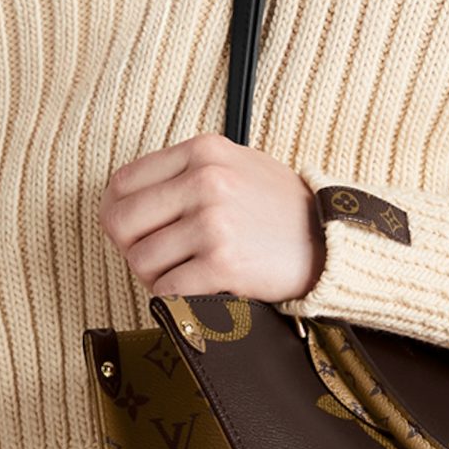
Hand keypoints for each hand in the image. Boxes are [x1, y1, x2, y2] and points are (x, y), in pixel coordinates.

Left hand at [98, 132, 324, 304]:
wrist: (331, 241)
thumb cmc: (279, 209)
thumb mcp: (235, 166)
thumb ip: (184, 174)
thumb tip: (123, 200)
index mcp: (202, 151)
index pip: (122, 183)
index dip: (118, 214)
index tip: (132, 232)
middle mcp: (205, 180)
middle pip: (121, 222)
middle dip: (130, 249)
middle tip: (154, 260)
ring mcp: (213, 222)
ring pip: (140, 260)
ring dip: (154, 277)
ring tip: (182, 274)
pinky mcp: (222, 263)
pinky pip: (167, 289)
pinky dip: (174, 297)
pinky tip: (197, 290)